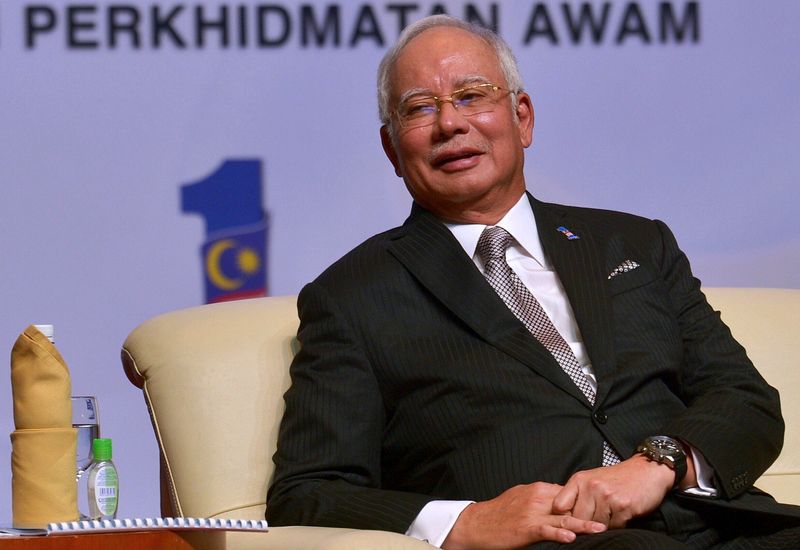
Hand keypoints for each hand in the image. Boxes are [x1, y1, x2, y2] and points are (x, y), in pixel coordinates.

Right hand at [442, 482, 606, 549]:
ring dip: (583, 524)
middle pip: (571, 505)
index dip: (586, 503)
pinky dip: (559, 534)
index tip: (604, 508)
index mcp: (539, 489)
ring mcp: (532, 513)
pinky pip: (546, 530)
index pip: (569, 494)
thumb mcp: (521, 498)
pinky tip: (572, 537)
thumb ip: (541, 498)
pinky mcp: (526, 528)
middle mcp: (538, 498)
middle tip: (612, 518)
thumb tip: (560, 501)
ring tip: (600, 529)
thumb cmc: (499, 513)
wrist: (477, 523)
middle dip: (591, 512)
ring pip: (563, 518)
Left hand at [552, 454, 673, 527]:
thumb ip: (576, 495)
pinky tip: (621, 515)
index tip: (570, 522)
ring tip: (610, 515)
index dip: (563, 517)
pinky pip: (614, 526)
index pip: (559, 506)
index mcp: (579, 480)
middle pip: (578, 519)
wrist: (647, 470)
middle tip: (595, 521)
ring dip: (603, 525)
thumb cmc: (617, 478)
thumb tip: (561, 516)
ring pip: (595, 525)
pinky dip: (617, 525)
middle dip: (585, 524)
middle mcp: (591, 486)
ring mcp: (606, 496)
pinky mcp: (623, 506)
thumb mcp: (591, 479)